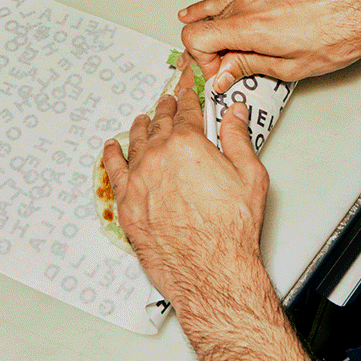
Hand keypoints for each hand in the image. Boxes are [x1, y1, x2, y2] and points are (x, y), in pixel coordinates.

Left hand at [101, 67, 269, 320]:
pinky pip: (113, 171)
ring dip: (140, 127)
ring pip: (135, 143)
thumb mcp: (249, 175)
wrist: (210, 269)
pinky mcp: (127, 203)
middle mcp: (158, 157)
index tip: (189, 92)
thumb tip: (234, 114)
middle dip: (166, 108)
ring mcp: (138, 180)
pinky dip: (111, 155)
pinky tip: (110, 148)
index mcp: (188, 144)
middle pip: (159, 124)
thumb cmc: (230, 230)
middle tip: (169, 100)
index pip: (187, 112)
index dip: (189, 98)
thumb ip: (237, 138)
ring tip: (144, 120)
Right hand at [179, 0, 360, 92]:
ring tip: (214, 46)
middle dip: (209, 49)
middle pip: (203, 23)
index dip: (201, 61)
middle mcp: (249, 0)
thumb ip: (250, 67)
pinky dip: (226, 9)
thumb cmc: (340, 32)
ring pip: (217, 6)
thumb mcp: (291, 67)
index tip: (219, 74)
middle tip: (223, 68)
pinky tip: (223, 16)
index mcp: (250, 25)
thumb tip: (225, 74)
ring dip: (215, 28)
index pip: (194, 36)